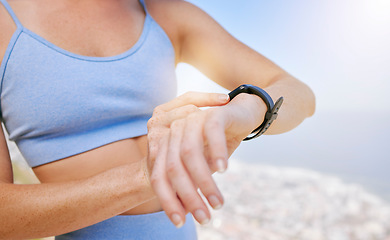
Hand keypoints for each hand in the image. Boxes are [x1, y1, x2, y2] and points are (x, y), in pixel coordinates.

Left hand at [147, 92, 266, 226]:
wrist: (241, 116)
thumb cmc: (218, 144)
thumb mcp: (201, 167)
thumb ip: (190, 183)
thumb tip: (186, 214)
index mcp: (166, 144)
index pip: (159, 176)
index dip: (168, 200)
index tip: (180, 222)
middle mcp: (174, 131)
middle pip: (173, 168)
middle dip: (188, 196)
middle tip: (205, 218)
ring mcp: (191, 120)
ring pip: (190, 154)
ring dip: (204, 182)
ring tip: (218, 203)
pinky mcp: (212, 114)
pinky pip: (211, 133)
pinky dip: (216, 152)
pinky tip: (223, 169)